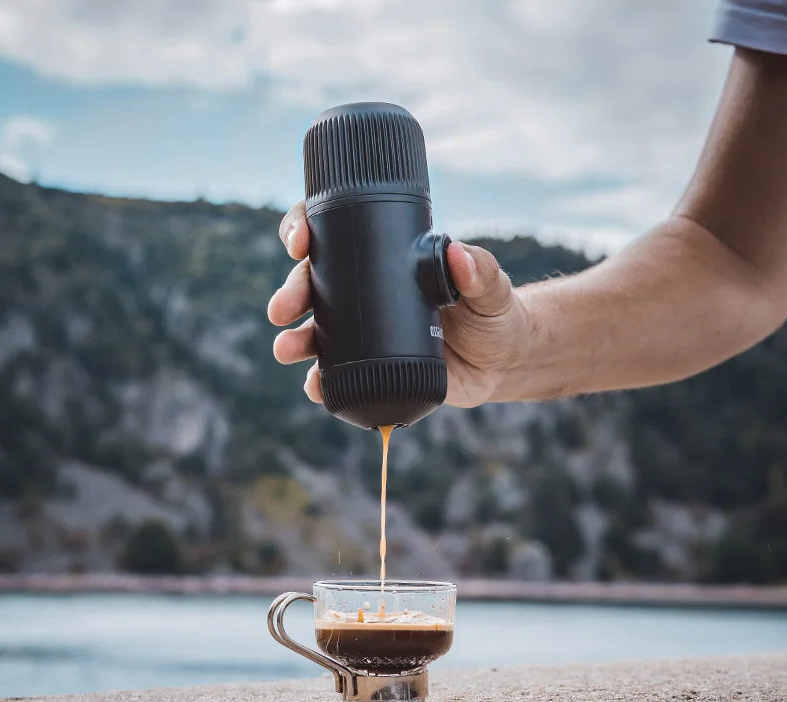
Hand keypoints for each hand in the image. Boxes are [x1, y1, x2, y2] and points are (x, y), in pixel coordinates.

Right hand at [267, 201, 527, 406]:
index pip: (334, 234)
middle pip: (314, 284)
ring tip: (286, 349)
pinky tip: (314, 386)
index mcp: (385, 260)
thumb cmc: (495, 314)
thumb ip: (480, 271)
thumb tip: (456, 253)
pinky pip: (336, 375)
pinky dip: (319, 381)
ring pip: (316, 331)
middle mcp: (367, 294)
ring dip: (294, 338)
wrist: (502, 363)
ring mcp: (365, 333)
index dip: (306, 230)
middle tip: (283, 308)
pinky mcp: (372, 371)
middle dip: (291, 293)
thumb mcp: (491, 289)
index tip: (300, 242)